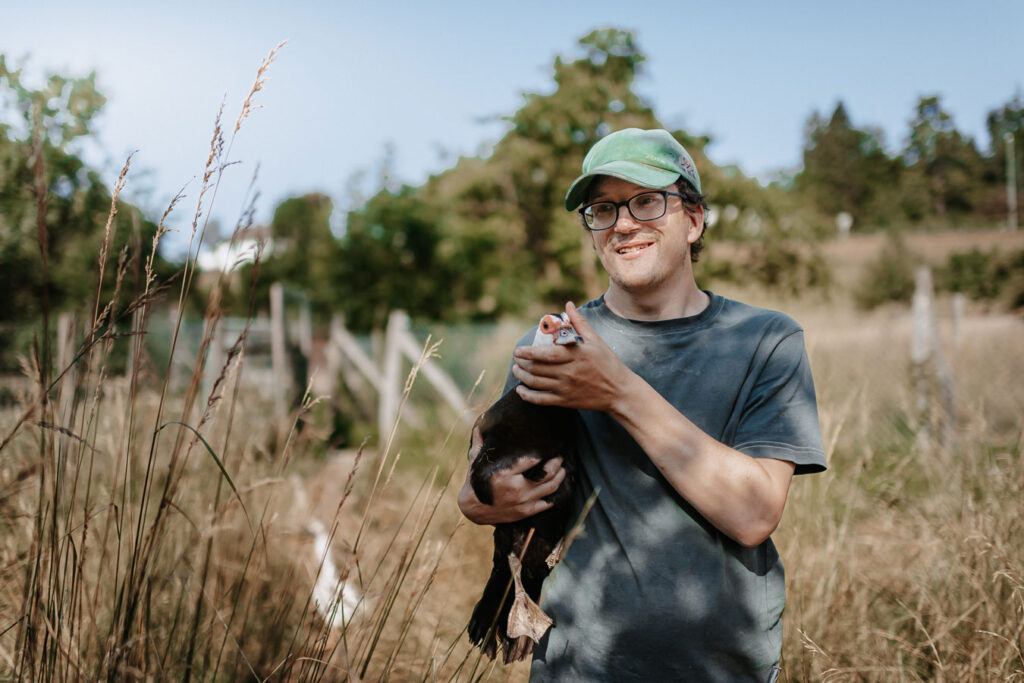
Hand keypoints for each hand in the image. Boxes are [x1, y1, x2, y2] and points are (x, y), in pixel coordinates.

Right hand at [457, 426, 565, 524]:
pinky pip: (547, 503)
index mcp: (505, 473)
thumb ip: (481, 440)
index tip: (549, 444)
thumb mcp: (475, 460)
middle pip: (548, 473)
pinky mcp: (526, 511)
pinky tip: (556, 486)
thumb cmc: (475, 482)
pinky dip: (554, 495)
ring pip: (551, 487)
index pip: (532, 459)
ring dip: (560, 476)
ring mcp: (523, 501)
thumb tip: (482, 417)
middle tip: (560, 456)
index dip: (544, 451)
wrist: (473, 510)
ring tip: (563, 469)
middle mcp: (516, 488)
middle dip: (558, 462)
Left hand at [511, 301, 634, 412]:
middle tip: (516, 358)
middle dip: (521, 363)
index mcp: (576, 355)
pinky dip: (527, 395)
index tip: (518, 350)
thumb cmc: (608, 363)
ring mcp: (566, 388)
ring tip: (517, 370)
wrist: (619, 392)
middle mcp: (569, 372)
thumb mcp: (596, 341)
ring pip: (536, 383)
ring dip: (521, 376)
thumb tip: (568, 304)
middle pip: (536, 368)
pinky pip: (540, 400)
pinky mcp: (566, 401)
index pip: (545, 353)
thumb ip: (579, 323)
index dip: (528, 352)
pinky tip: (520, 390)